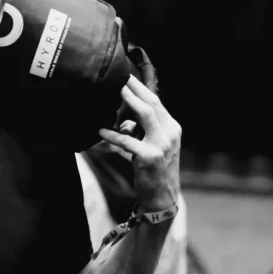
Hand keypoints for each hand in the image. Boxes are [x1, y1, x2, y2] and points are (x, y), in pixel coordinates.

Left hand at [98, 75, 180, 212]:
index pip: (156, 102)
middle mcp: (170, 133)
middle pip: (151, 104)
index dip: (140, 88)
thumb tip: (123, 122)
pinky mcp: (150, 157)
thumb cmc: (153, 169)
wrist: (162, 196)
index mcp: (172, 128)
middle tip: (118, 77)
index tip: (126, 77)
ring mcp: (162, 144)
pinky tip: (101, 132)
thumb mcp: (150, 146)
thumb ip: (139, 131)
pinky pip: (128, 141)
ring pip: (145, 115)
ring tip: (114, 92)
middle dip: (134, 89)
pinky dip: (113, 135)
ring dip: (128, 101)